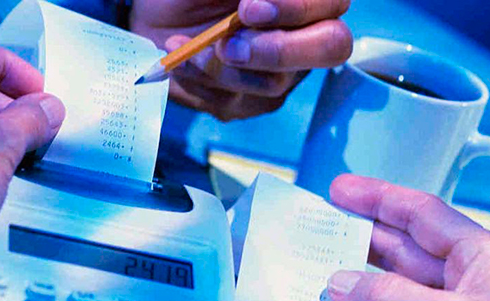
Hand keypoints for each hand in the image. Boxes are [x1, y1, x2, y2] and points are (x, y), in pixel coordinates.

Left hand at [130, 0, 351, 120]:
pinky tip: (181, 60)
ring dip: (220, 66)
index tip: (247, 8)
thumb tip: (260, 2)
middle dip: (277, 50)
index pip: (333, 2)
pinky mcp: (249, 101)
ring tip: (184, 44)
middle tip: (227, 44)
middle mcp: (306, 34)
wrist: (156, 15)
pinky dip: (200, 79)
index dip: (296, 8)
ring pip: (273, 82)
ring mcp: (281, 73)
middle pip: (330, 48)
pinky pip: (234, 101)